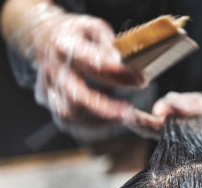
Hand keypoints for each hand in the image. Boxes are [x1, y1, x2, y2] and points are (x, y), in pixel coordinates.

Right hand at [11, 3, 147, 138]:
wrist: (43, 38)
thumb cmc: (75, 34)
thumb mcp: (94, 28)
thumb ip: (108, 45)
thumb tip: (119, 63)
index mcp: (64, 46)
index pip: (92, 63)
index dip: (118, 74)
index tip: (140, 80)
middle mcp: (52, 69)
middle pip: (76, 97)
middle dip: (105, 109)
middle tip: (129, 113)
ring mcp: (47, 87)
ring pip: (69, 115)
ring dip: (98, 122)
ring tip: (122, 119)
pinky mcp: (48, 101)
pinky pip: (67, 122)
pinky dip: (89, 127)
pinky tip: (108, 125)